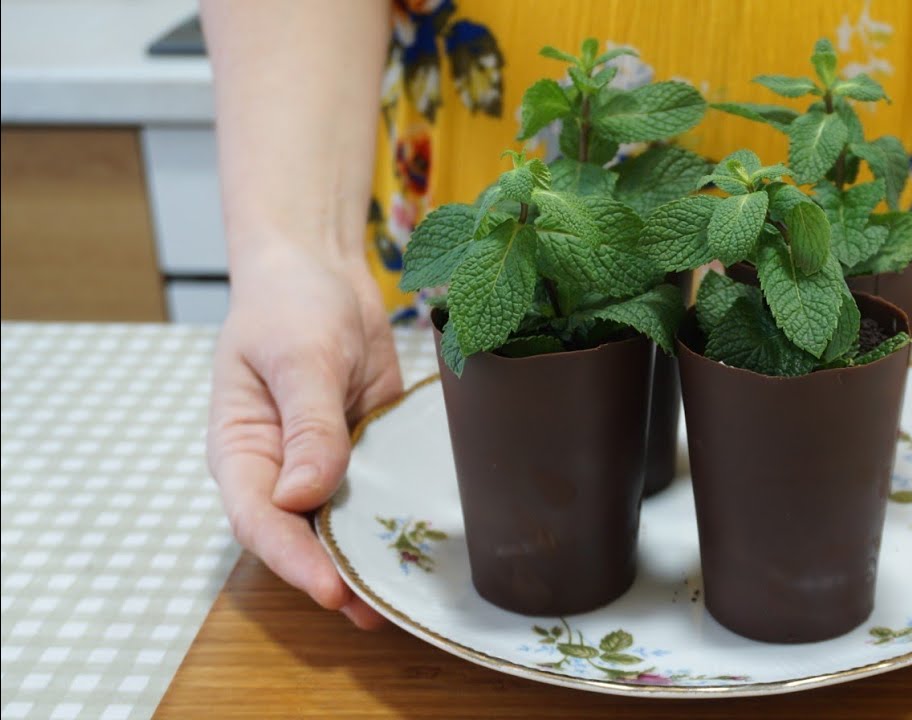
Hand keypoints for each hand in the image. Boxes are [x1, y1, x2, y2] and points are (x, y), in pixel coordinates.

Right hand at [207, 243, 402, 627]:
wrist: (321, 267)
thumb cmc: (289, 304)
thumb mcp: (298, 355)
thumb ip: (307, 425)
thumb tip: (302, 496)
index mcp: (243, 450)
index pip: (260, 520)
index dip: (293, 560)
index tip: (331, 588)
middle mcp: (280, 469)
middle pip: (301, 536)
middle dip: (337, 574)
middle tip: (379, 611)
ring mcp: (324, 464)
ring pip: (342, 524)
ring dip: (370, 559)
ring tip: (405, 599)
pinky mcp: (364, 451)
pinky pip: (378, 494)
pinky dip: (396, 520)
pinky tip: (425, 546)